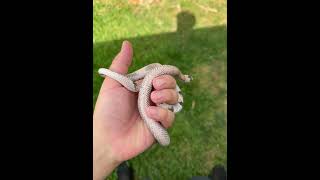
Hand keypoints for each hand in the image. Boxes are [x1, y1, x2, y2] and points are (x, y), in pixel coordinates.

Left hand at [93, 41, 178, 179]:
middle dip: (167, 83)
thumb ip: (121, 64)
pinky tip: (150, 115)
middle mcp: (151, 98)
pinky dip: (163, 114)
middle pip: (171, 85)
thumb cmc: (107, 111)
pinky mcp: (160, 126)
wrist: (106, 138)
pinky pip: (170, 117)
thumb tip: (127, 43)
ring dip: (167, 96)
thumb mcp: (113, 85)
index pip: (160, 75)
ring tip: (153, 100)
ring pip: (174, 99)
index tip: (157, 77)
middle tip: (155, 87)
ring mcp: (157, 112)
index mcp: (142, 87)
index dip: (163, 73)